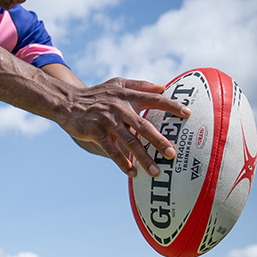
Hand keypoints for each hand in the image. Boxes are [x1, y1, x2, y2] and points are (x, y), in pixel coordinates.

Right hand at [61, 78, 190, 176]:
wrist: (68, 102)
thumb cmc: (96, 94)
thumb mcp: (116, 84)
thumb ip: (140, 85)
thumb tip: (163, 87)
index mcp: (127, 96)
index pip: (154, 99)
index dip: (171, 106)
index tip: (188, 114)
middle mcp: (119, 108)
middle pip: (143, 126)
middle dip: (159, 141)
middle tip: (173, 154)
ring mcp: (107, 121)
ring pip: (129, 142)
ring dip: (143, 158)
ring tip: (156, 171)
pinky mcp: (95, 132)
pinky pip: (111, 150)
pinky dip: (122, 162)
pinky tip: (132, 172)